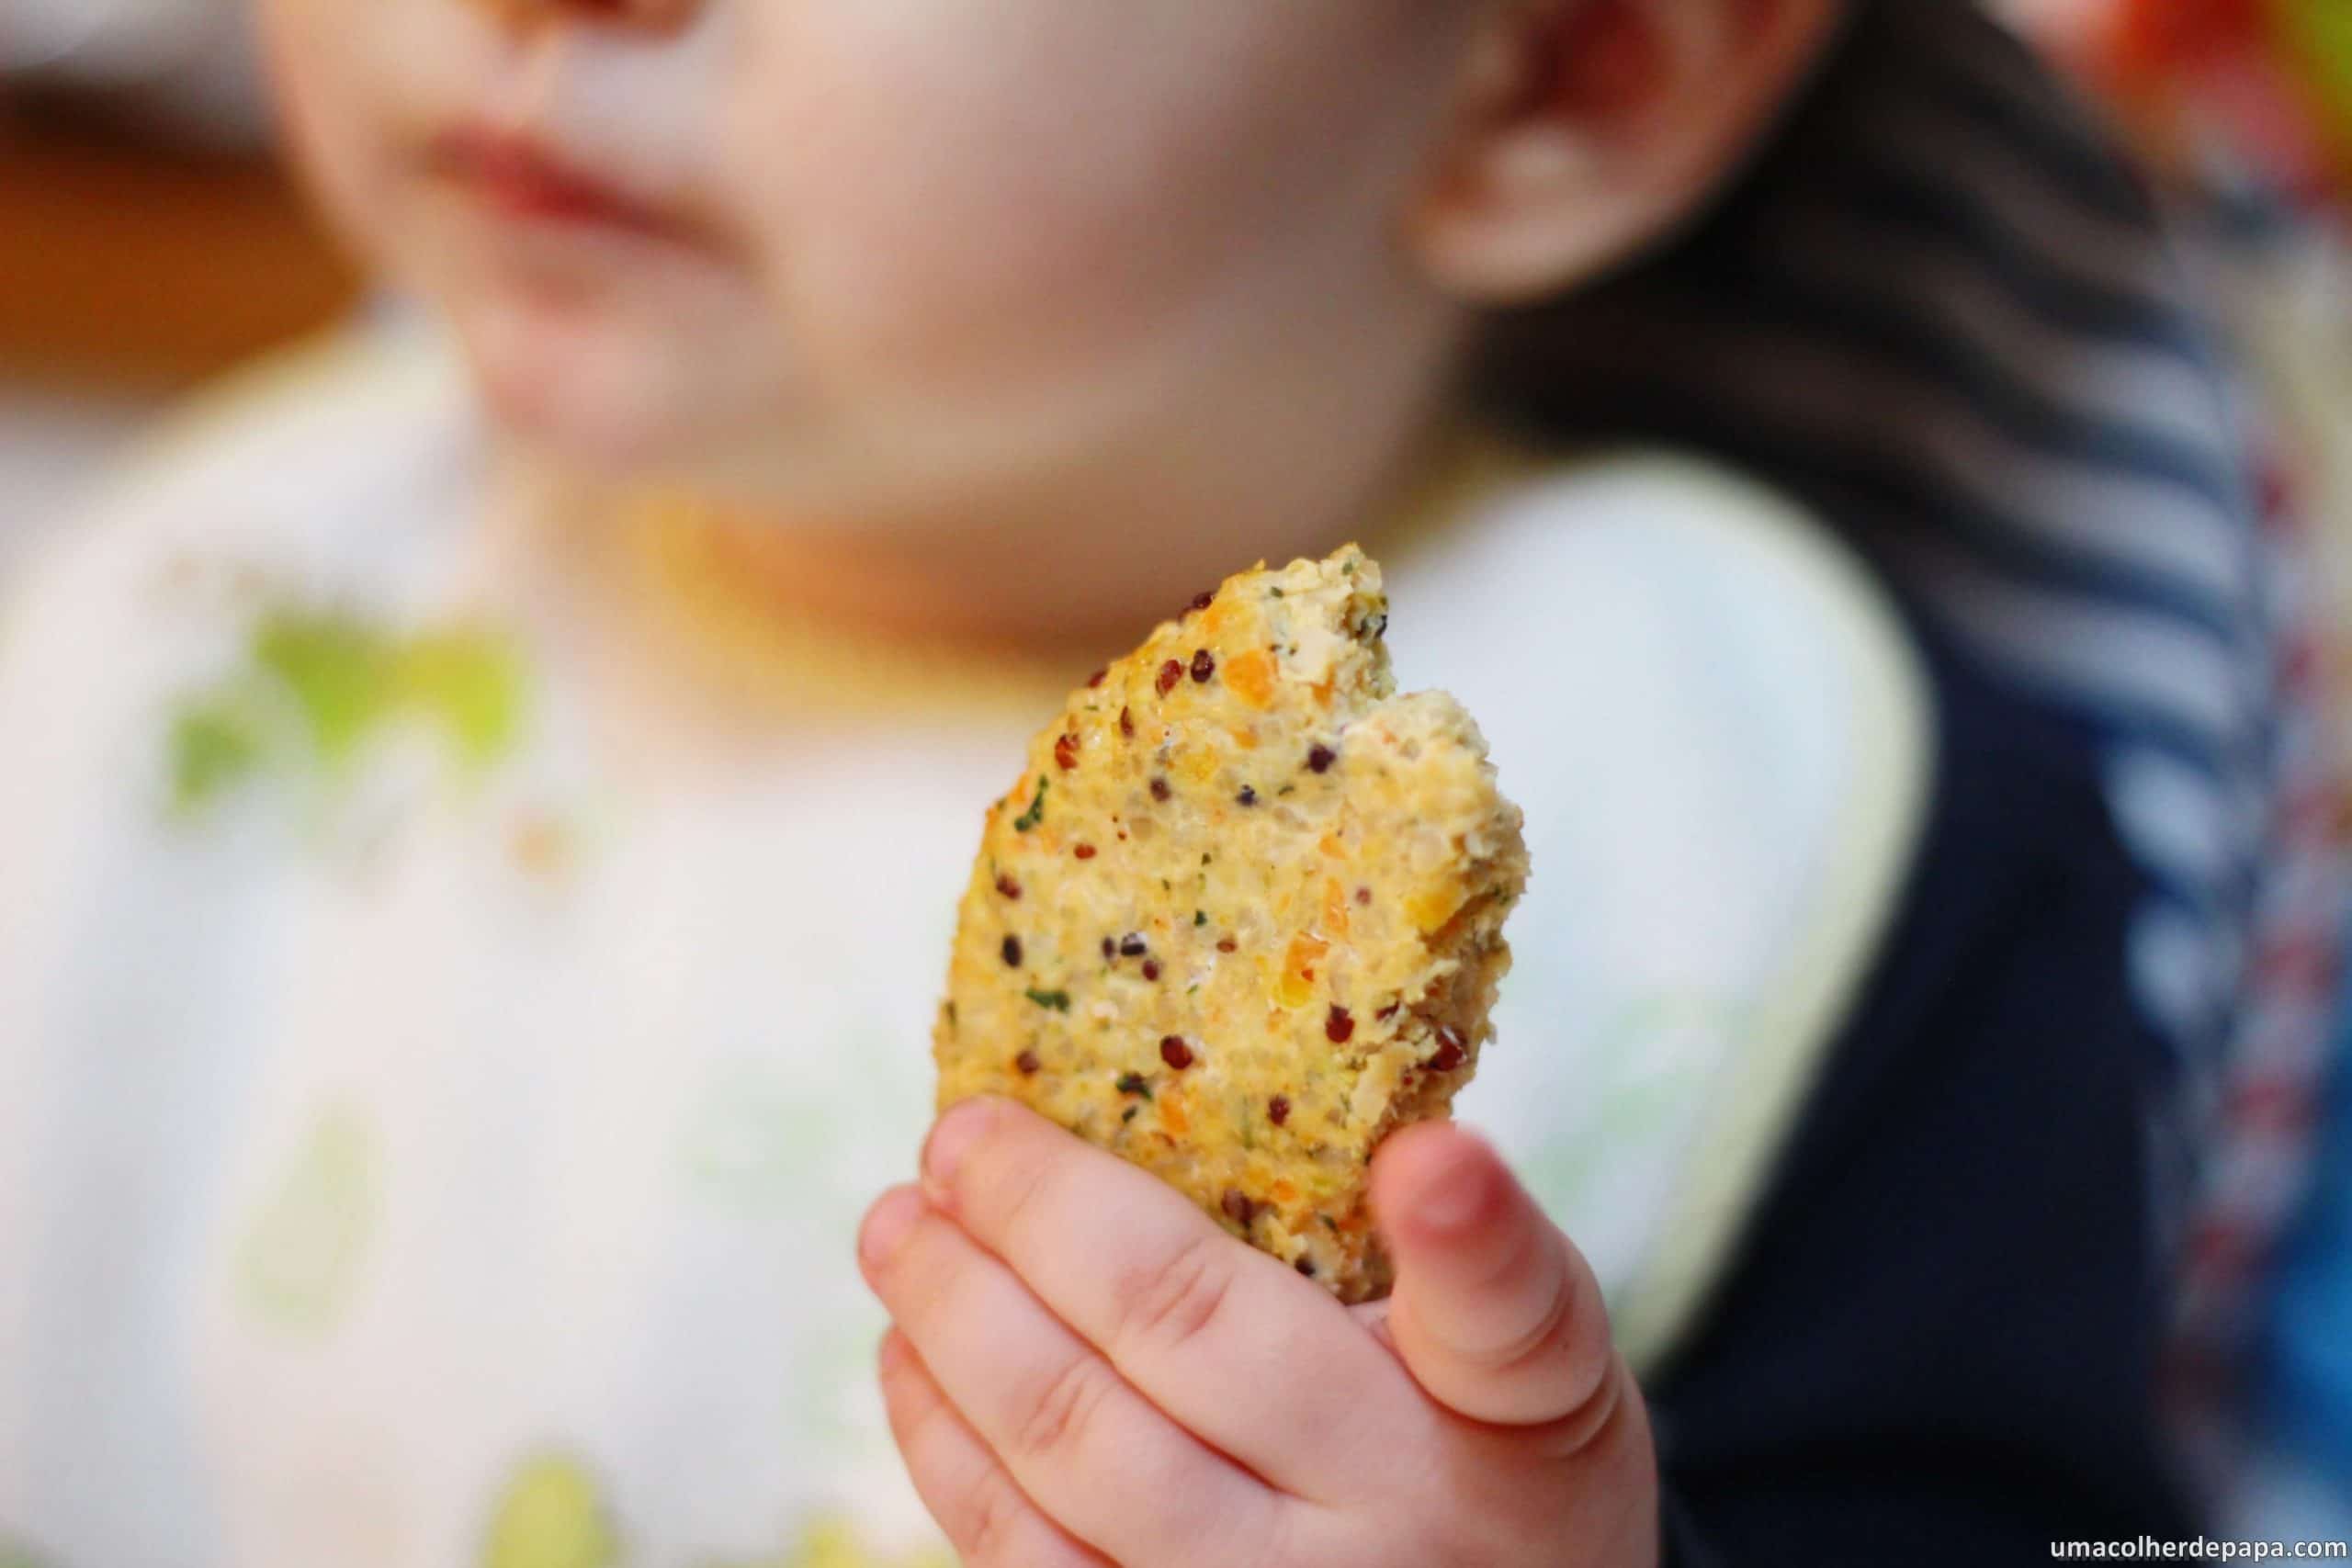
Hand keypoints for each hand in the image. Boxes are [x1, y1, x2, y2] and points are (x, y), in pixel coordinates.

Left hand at [857, 1097, 1658, 1566]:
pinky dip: (947, 1448)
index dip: (1464, 1230)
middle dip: (1042, 1217)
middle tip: (957, 1135)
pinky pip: (1025, 1559)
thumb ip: (1450, 1244)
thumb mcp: (1534, 1354)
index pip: (1505, 1315)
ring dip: (959, 1319)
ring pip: (1073, 1453)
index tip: (1429, 1157)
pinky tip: (913, 1361)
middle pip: (1188, 1341)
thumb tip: (1274, 1094)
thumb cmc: (1495, 1463)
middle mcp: (1396, 1523)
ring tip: (900, 1225)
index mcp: (1514, 1411)